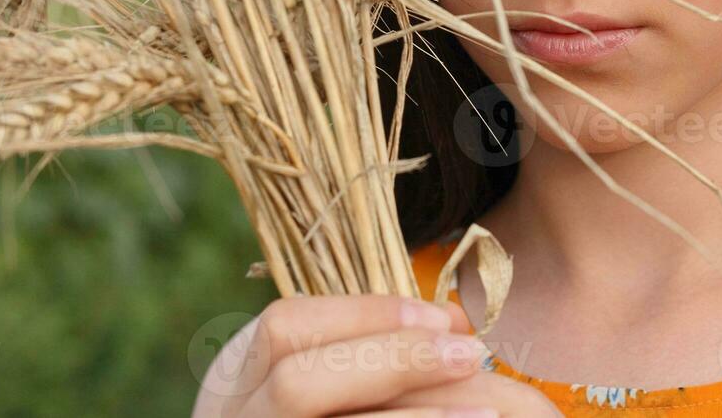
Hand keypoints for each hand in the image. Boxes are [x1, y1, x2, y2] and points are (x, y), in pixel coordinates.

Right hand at [191, 292, 518, 416]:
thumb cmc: (318, 409)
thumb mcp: (319, 378)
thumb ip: (370, 350)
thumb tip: (452, 322)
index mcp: (236, 380)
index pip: (284, 327)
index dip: (365, 314)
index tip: (441, 317)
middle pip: (297, 384)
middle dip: (391, 360)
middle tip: (471, 355)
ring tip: (485, 413)